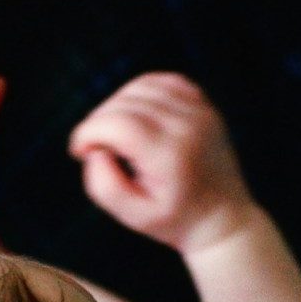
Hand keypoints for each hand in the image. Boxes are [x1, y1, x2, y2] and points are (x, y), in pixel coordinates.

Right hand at [69, 72, 250, 250]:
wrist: (222, 218)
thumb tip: (96, 149)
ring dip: (115, 105)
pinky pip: (162, 82)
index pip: (118, 123)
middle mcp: (188, 127)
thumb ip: (103, 185)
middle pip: (125, 103)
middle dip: (97, 122)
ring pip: (140, 87)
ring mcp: (199, 112)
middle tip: (94, 150)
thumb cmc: (173, 220)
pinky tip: (132, 115)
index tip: (78, 152)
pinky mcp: (203, 106)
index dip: (88, 132)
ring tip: (111, 134)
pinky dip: (139, 93)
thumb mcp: (132, 216)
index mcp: (171, 155)